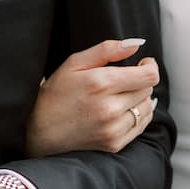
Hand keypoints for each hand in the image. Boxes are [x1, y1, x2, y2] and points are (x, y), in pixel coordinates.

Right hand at [26, 38, 158, 156]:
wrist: (39, 131)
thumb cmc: (56, 93)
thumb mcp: (74, 63)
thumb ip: (106, 50)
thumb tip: (136, 44)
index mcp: (101, 83)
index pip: (148, 76)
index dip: (150, 66)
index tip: (142, 64)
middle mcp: (110, 108)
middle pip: (148, 90)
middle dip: (140, 81)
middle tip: (123, 80)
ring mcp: (113, 128)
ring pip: (147, 108)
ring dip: (140, 99)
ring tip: (122, 95)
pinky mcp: (114, 144)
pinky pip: (141, 126)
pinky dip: (138, 116)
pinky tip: (122, 110)